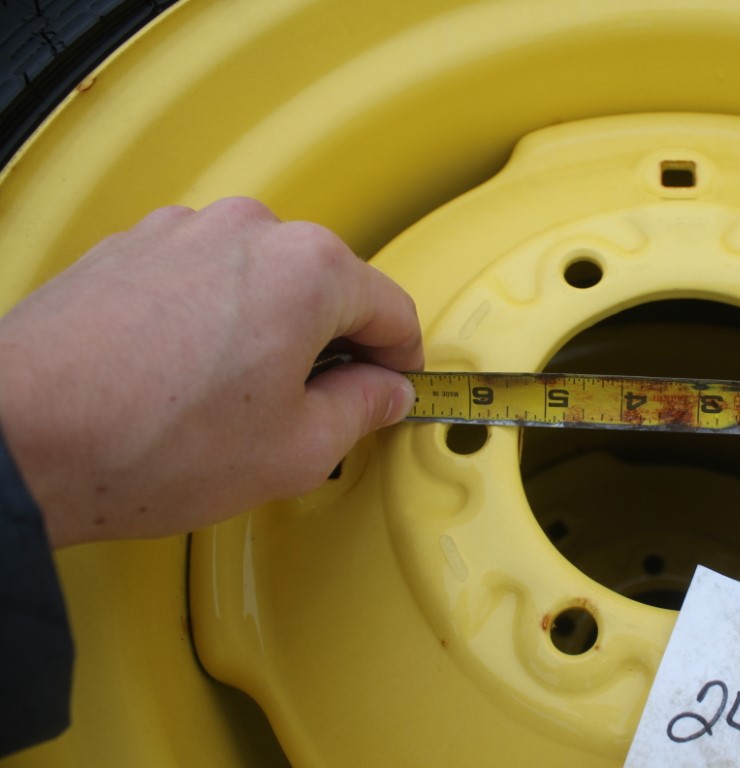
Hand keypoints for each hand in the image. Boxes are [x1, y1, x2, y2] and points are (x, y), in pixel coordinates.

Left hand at [0, 198, 422, 546]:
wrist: (14, 436)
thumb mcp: (297, 450)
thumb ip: (363, 411)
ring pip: (261, 281)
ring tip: (235, 401)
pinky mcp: (129, 248)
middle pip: (327, 287)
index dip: (403, 360)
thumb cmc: (145, 440)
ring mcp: (181, 233)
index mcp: (308, 269)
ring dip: (268, 330)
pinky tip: (187, 379)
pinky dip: (211, 321)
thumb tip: (381, 394)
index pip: (392, 308)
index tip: (394, 386)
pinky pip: (201, 280)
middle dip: (332, 346)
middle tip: (314, 409)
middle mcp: (247, 231)